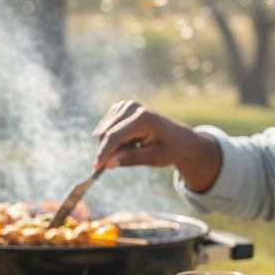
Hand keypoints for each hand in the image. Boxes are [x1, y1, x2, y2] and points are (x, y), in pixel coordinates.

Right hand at [92, 100, 220, 191]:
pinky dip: (114, 139)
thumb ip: (131, 159)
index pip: (115, 136)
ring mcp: (124, 105)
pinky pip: (105, 129)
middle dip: (109, 151)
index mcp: (143, 118)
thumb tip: (107, 164)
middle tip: (125, 160)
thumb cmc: (170, 149)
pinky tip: (131, 141)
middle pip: (105, 133)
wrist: (179, 137)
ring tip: (135, 147)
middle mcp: (131, 107)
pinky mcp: (119, 108)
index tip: (96, 168)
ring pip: (102, 131)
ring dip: (113, 145)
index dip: (104, 152)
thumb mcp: (155, 158)